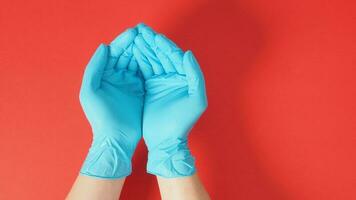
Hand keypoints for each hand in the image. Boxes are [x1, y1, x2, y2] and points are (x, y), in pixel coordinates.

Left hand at [79, 27, 143, 178]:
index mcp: (103, 75)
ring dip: (144, 52)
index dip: (123, 41)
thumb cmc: (101, 117)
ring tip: (153, 41)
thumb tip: (104, 46)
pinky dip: (151, 65)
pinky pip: (146, 74)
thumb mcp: (90, 91)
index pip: (113, 53)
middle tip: (147, 33)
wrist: (116, 138)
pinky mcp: (141, 91)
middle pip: (126, 55)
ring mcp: (129, 83)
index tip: (134, 32)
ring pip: (137, 62)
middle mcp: (116, 76)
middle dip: (135, 43)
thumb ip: (94, 68)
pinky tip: (158, 57)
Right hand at [133, 24, 207, 177]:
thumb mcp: (196, 100)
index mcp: (185, 78)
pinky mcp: (150, 88)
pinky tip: (132, 52)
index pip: (175, 57)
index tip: (154, 35)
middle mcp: (174, 78)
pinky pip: (144, 70)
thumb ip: (195, 76)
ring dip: (145, 49)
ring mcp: (161, 82)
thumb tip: (187, 54)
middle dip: (152, 43)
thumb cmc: (183, 123)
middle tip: (141, 30)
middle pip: (163, 55)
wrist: (165, 140)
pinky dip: (139, 60)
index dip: (165, 45)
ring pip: (153, 60)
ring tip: (135, 37)